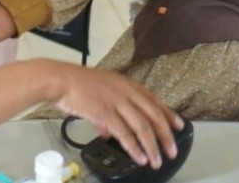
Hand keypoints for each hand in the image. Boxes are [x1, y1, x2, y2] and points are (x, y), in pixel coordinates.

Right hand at [54, 65, 182, 170]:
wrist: (59, 79)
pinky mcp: (105, 113)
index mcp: (125, 84)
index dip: (168, 113)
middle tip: (172, 150)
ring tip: (157, 160)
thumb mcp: (97, 95)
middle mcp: (125, 92)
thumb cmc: (74, 84)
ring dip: (152, 146)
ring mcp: (116, 102)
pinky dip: (134, 147)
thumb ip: (105, 117)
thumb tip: (108, 133)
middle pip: (153, 115)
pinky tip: (140, 157)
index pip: (153, 100)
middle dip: (166, 135)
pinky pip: (124, 133)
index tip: (179, 125)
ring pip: (142, 126)